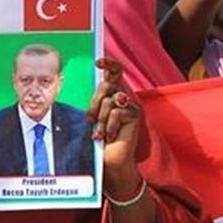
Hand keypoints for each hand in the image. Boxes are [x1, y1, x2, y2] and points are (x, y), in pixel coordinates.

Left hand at [88, 57, 144, 195]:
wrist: (110, 161)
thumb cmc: (99, 141)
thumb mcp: (93, 119)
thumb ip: (95, 104)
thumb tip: (87, 93)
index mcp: (111, 95)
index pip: (114, 72)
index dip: (108, 64)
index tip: (98, 62)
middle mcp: (122, 97)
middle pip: (107, 85)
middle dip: (94, 102)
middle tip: (90, 119)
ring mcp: (130, 106)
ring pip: (110, 100)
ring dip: (101, 119)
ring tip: (101, 134)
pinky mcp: (135, 115)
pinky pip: (116, 112)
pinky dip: (109, 126)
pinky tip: (110, 136)